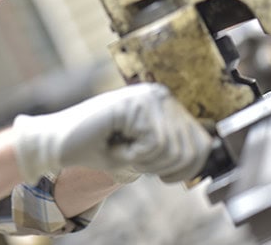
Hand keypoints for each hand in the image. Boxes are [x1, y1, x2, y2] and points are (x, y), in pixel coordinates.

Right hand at [12, 82, 211, 183]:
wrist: (60, 144)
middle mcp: (161, 95)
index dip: (185, 170)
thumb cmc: (99, 149)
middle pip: (187, 150)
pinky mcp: (134, 103)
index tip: (161, 175)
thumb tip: (210, 148)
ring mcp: (148, 96)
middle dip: (159, 167)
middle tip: (131, 158)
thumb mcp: (144, 154)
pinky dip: (131, 155)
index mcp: (167, 106)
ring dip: (142, 161)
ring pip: (170, 149)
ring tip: (120, 148)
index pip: (201, 144)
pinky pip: (152, 144)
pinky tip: (114, 143)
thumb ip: (174, 149)